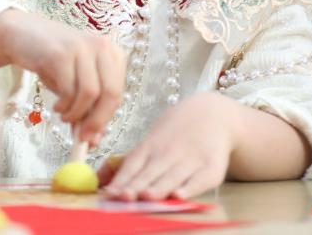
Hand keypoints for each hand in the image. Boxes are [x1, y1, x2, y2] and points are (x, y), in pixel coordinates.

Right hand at [0, 9, 125, 143]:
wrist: (24, 34)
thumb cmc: (54, 61)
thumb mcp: (76, 82)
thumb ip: (88, 107)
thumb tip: (94, 140)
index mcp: (112, 52)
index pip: (118, 92)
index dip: (106, 118)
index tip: (93, 137)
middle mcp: (101, 46)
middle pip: (111, 93)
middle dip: (96, 121)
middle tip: (82, 137)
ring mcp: (81, 47)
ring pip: (90, 94)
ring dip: (76, 114)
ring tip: (64, 116)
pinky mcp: (61, 53)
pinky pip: (69, 90)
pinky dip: (64, 106)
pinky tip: (57, 106)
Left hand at [101, 92, 233, 200]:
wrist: (213, 113)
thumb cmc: (175, 133)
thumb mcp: (151, 140)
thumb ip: (129, 163)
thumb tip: (98, 178)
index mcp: (151, 146)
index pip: (133, 165)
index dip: (122, 180)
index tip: (110, 194)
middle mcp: (169, 152)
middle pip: (150, 173)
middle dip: (137, 186)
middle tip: (123, 197)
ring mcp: (191, 159)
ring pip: (172, 177)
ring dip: (159, 188)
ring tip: (147, 197)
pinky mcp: (212, 167)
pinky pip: (200, 180)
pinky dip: (191, 188)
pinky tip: (180, 196)